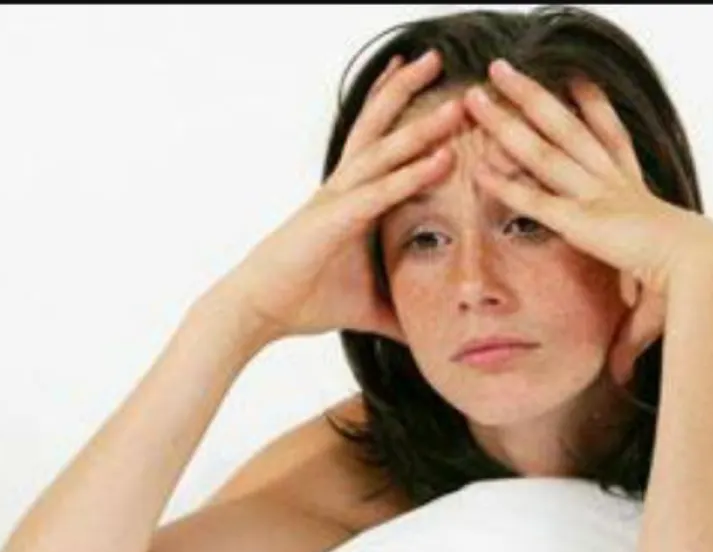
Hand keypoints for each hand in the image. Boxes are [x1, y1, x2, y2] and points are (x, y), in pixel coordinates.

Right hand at [214, 48, 465, 344]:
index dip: (400, 109)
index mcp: (351, 198)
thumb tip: (430, 332)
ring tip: (453, 102)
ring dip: (421, 125)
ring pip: (384, 150)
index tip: (428, 82)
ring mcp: (338, 200)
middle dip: (409, 91)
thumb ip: (402, 312)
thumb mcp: (370, 306)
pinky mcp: (334, 221)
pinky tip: (440, 159)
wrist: (258, 311)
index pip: (380, 143)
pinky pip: (380, 192)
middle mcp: (344, 188)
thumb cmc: (306, 299)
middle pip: (380, 126)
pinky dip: (411, 175)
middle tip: (439, 58)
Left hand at [463, 58, 712, 384]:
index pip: (611, 142)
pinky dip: (506, 180)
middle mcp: (616, 187)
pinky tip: (476, 159)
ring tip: (478, 90)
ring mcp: (599, 199)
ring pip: (544, 148)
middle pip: (566, 129)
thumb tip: (617, 377)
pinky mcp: (585, 221)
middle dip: (534, 98)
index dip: (594, 111)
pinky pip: (535, 196)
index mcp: (638, 196)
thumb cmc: (695, 294)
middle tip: (505, 70)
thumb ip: (627, 340)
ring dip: (509, 119)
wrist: (712, 281)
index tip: (577, 82)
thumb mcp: (654, 314)